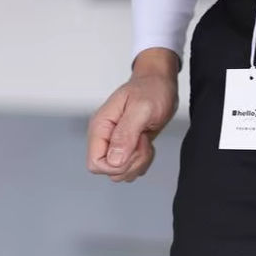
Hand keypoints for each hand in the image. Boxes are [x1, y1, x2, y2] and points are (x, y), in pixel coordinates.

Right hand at [87, 48, 179, 182]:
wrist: (160, 83)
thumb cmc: (151, 90)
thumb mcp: (142, 109)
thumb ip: (126, 134)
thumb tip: (114, 160)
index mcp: (100, 126)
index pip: (95, 164)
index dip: (116, 166)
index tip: (132, 148)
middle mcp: (105, 137)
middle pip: (111, 171)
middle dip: (132, 163)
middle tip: (141, 140)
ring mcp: (115, 144)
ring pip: (122, 172)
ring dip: (139, 161)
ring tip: (144, 139)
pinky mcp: (127, 148)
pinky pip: (133, 168)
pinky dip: (144, 160)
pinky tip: (146, 143)